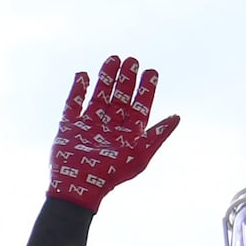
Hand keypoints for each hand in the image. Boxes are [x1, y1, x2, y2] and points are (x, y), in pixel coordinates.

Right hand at [48, 56, 178, 209]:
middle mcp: (109, 127)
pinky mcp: (68, 127)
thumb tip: (177, 117)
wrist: (79, 186)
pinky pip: (73, 104)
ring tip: (113, 59)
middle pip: (120, 97)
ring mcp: (88, 126)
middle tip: (132, 61)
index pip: (140, 106)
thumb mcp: (141, 154)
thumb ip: (158, 134)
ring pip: (99, 96)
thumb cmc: (111, 174)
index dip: (146, 89)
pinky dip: (78, 89)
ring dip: (106, 78)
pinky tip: (84, 75)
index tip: (151, 71)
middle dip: (126, 79)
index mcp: (127, 133)